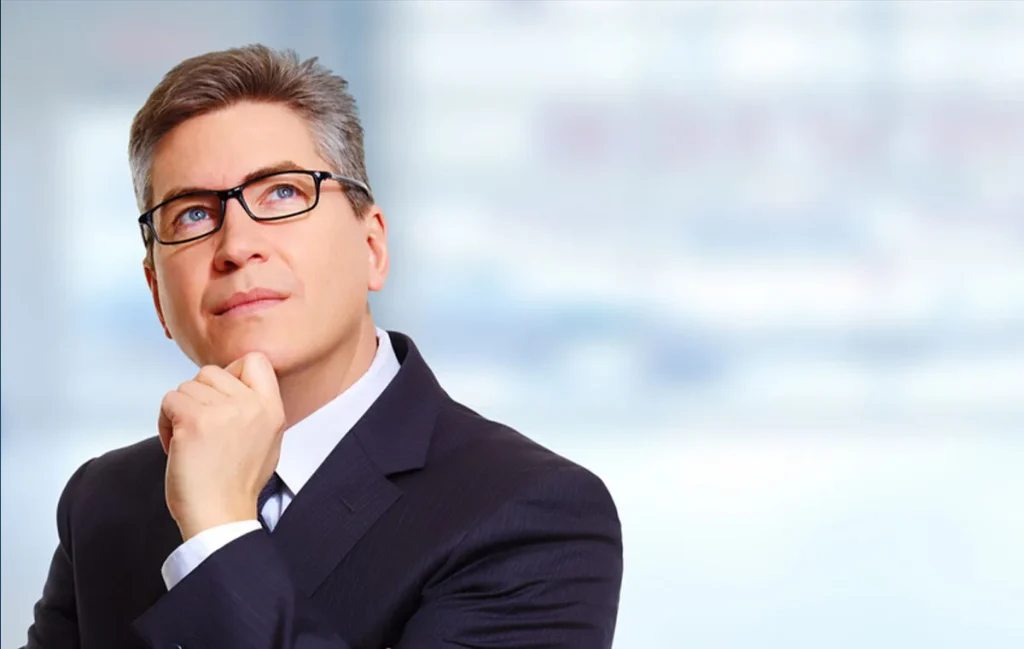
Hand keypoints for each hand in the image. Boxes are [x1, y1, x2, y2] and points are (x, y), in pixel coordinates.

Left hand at [158, 352, 285, 540]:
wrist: (221, 517)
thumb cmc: (236, 485)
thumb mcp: (267, 441)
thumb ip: (256, 409)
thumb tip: (234, 387)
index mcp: (272, 409)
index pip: (255, 360)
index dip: (232, 372)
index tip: (222, 398)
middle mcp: (251, 405)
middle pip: (211, 372)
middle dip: (199, 397)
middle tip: (201, 429)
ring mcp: (223, 411)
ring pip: (186, 387)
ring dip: (179, 412)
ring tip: (189, 442)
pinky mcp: (194, 421)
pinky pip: (169, 401)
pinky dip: (164, 422)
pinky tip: (175, 446)